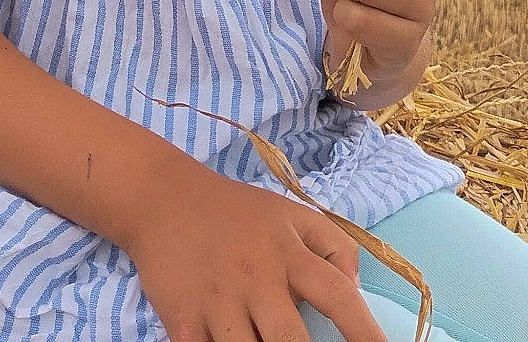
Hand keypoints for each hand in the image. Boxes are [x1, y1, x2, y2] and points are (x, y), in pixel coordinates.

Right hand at [124, 172, 386, 341]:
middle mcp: (255, 279)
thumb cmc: (236, 212)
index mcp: (287, 252)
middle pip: (290, 339)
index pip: (337, 294)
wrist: (162, 199)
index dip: (365, 331)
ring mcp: (217, 303)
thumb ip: (333, 246)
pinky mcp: (182, 322)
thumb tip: (356, 292)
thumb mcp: (291, 213)